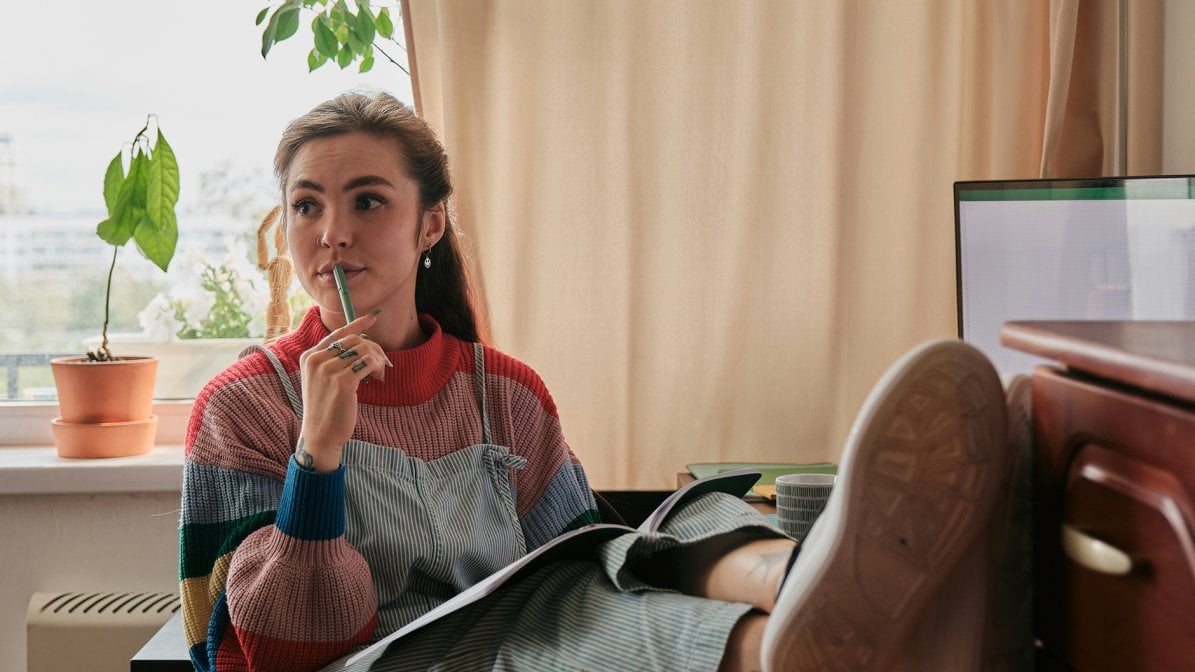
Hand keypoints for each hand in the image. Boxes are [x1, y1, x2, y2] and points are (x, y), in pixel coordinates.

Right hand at [296, 312, 388, 470]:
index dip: (356, 324)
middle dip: (373, 348)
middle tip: (381, 363)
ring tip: (378, 374)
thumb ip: (333, 361)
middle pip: (353, 340)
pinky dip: (378, 366)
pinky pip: (368, 362)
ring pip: (363, 349)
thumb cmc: (325, 409)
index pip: (337, 333)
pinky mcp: (342, 381)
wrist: (320, 435)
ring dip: (377, 359)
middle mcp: (316, 360)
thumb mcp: (322, 380)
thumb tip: (360, 344)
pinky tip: (378, 377)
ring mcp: (327, 370)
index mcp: (309, 357)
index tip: (372, 317)